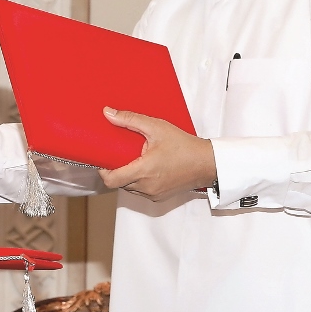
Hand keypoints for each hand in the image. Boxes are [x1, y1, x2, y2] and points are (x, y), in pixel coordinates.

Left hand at [97, 107, 216, 201]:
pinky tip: (144, 168)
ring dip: (126, 176)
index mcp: (143, 171)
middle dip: (115, 170)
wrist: (207, 164)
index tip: (103, 159)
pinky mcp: (159, 197)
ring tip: (133, 160)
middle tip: (118, 155)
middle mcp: (146, 187)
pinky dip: (138, 182)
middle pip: (118, 183)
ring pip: (129, 188)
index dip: (102, 171)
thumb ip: (130, 120)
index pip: (111, 180)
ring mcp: (153, 194)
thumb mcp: (156, 127)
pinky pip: (140, 192)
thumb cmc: (184, 146)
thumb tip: (108, 113)